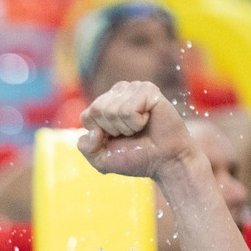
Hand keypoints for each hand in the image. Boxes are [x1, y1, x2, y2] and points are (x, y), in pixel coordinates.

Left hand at [76, 80, 194, 179]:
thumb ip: (86, 148)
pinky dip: (136, 122)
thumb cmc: (136, 157)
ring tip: (140, 128)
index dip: (100, 134)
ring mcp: (134, 88)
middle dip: (112, 130)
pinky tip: (147, 120)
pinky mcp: (148, 90)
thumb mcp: (102, 160)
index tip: (117, 138)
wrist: (165, 161)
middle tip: (130, 134)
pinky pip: (128, 109)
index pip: (87, 116)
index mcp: (105, 104)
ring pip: (112, 110)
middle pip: (97, 110)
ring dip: (126, 127)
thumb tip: (94, 131)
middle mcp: (118, 92)